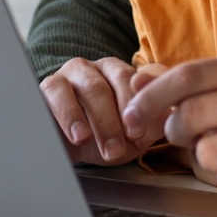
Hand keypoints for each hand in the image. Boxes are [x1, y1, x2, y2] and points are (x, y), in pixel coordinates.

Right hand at [40, 56, 158, 165]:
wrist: (62, 148)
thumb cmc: (100, 138)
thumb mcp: (129, 137)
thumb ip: (150, 126)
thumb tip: (168, 118)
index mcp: (119, 73)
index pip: (132, 80)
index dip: (137, 106)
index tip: (139, 133)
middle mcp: (95, 68)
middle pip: (111, 84)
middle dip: (116, 119)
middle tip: (119, 148)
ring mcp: (70, 73)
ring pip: (88, 87)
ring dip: (98, 120)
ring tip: (104, 147)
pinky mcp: (47, 85)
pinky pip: (57, 92)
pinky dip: (69, 114)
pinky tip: (78, 134)